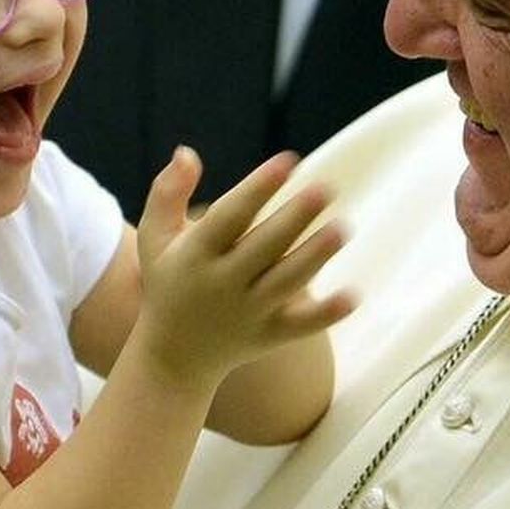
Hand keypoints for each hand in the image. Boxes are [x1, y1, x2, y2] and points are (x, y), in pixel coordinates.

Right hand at [133, 147, 353, 388]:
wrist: (173, 356)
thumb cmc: (169, 281)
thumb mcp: (155, 237)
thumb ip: (168, 191)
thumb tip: (188, 152)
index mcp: (195, 254)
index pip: (230, 217)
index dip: (258, 187)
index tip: (289, 160)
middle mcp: (222, 284)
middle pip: (264, 247)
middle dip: (295, 218)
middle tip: (326, 188)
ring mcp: (247, 313)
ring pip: (286, 283)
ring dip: (316, 256)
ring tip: (343, 227)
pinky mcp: (268, 337)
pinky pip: (299, 326)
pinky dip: (326, 314)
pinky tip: (354, 295)